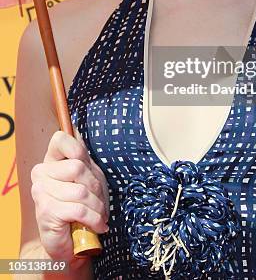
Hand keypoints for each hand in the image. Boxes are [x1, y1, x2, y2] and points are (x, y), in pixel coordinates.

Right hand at [31, 127, 109, 260]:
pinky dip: (94, 219)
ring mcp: (41, 191)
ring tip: (99, 215)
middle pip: (78, 167)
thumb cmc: (81, 207)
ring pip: (81, 190)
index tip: (86, 162)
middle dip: (96, 186)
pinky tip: (98, 224)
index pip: (60, 139)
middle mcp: (41, 173)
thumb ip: (83, 157)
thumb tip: (76, 128)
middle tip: (99, 201)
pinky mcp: (46, 210)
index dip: (77, 148)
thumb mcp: (89, 178)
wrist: (70, 243)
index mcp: (51, 161)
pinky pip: (79, 209)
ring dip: (98, 206)